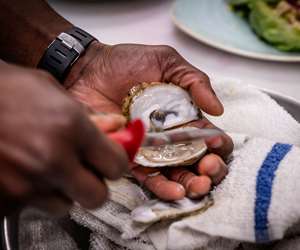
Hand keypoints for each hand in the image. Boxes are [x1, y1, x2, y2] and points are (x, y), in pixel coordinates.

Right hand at [0, 63, 127, 215]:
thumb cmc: (7, 88)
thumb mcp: (53, 91)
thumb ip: (90, 115)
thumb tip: (118, 126)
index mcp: (72, 128)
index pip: (116, 165)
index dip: (116, 163)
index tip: (110, 159)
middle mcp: (53, 160)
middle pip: (97, 196)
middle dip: (96, 184)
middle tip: (86, 170)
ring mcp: (28, 183)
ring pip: (66, 205)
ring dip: (66, 190)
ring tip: (51, 168)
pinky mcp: (6, 198)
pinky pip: (36, 206)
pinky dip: (38, 193)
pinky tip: (29, 172)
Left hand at [66, 42, 232, 199]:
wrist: (88, 70)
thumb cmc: (126, 62)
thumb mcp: (166, 61)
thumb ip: (195, 81)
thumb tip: (218, 110)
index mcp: (183, 114)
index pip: (208, 136)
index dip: (218, 144)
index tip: (215, 144)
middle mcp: (170, 135)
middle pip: (197, 160)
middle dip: (209, 170)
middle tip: (209, 170)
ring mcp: (151, 148)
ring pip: (177, 174)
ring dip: (190, 184)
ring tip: (196, 187)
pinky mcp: (130, 156)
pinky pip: (148, 177)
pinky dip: (162, 186)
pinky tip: (175, 191)